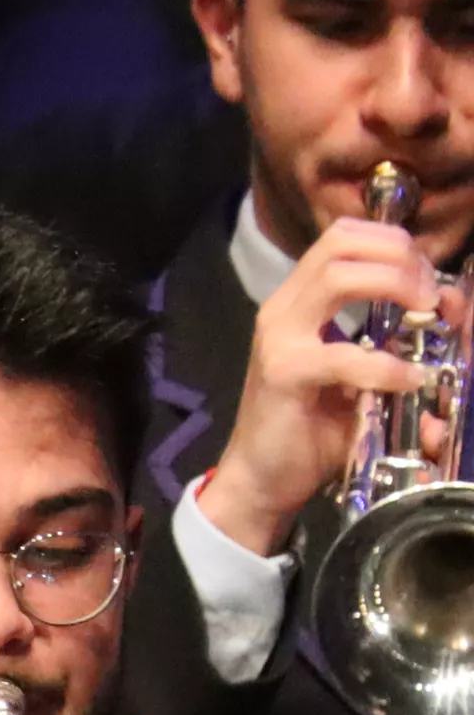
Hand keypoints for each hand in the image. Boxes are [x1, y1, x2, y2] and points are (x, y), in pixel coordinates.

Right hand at [193, 212, 460, 556]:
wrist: (262, 478)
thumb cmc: (312, 426)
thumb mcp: (358, 370)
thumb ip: (394, 339)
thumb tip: (453, 314)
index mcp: (300, 301)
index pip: (345, 236)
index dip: (396, 244)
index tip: (430, 280)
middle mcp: (284, 308)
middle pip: (343, 241)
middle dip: (402, 257)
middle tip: (432, 296)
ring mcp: (279, 338)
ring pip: (338, 275)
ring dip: (396, 286)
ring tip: (425, 317)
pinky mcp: (285, 374)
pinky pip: (344, 356)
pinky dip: (388, 365)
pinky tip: (410, 379)